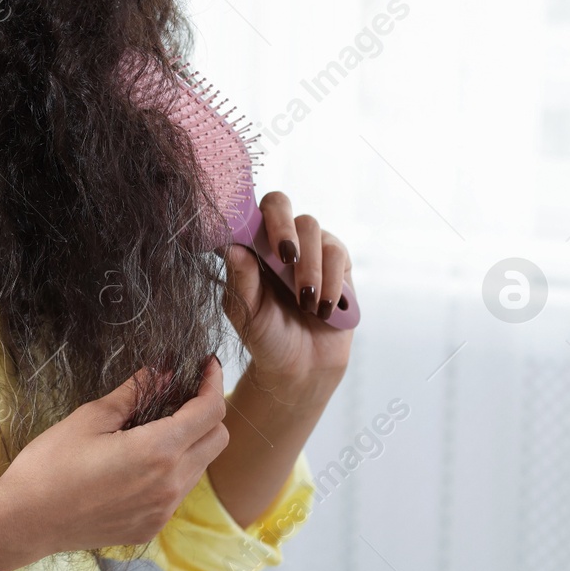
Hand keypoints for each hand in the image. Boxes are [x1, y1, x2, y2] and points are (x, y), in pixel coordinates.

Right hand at [0, 358, 229, 555]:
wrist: (26, 521)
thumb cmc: (50, 464)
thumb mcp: (90, 418)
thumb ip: (134, 394)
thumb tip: (163, 372)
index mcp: (157, 451)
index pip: (210, 411)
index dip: (213, 383)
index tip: (207, 365)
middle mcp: (170, 484)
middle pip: (217, 439)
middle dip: (208, 411)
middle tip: (183, 393)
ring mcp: (163, 510)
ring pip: (199, 466)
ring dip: (190, 441)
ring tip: (157, 425)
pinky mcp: (152, 526)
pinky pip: (178, 491)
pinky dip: (173, 469)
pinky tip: (141, 460)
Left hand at [221, 191, 352, 392]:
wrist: (300, 366)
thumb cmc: (264, 335)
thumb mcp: (246, 311)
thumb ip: (240, 279)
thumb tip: (231, 246)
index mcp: (248, 245)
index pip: (248, 209)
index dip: (250, 215)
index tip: (257, 238)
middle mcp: (277, 238)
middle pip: (281, 204)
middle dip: (284, 229)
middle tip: (286, 258)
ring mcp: (309, 247)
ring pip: (313, 229)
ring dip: (310, 267)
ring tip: (305, 304)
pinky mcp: (338, 262)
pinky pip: (337, 254)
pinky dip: (332, 281)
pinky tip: (323, 308)